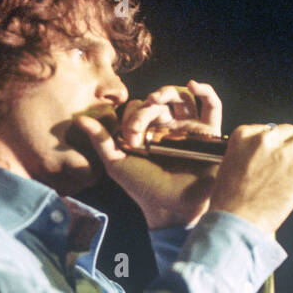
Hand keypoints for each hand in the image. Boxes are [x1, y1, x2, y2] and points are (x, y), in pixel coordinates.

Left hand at [73, 81, 223, 229]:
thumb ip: (101, 140)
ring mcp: (189, 131)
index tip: (131, 138)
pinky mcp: (208, 136)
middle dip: (147, 108)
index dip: (133, 115)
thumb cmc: (143, 189)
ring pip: (182, 98)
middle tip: (141, 126)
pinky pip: (212, 108)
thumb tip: (80, 119)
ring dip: (170, 92)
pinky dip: (206, 92)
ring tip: (159, 99)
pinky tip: (193, 85)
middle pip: (159, 101)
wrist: (169, 207)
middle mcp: (169, 129)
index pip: (140, 107)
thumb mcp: (116, 163)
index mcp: (148, 133)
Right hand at [209, 124, 292, 235]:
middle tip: (289, 164)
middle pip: (289, 132)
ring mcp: (283, 153)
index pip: (269, 129)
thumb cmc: (228, 203)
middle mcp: (264, 140)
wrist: (235, 221)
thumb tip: (265, 158)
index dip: (275, 144)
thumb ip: (247, 155)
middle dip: (291, 147)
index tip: (275, 156)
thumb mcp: (229, 167)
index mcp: (243, 136)